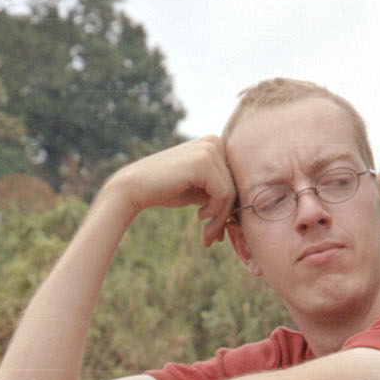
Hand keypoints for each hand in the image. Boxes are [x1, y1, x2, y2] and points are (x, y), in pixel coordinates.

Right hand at [106, 136, 239, 247]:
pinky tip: (199, 216)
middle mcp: (214, 141)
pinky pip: (223, 194)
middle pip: (236, 186)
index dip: (229, 207)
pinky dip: (215, 212)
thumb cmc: (167, 189)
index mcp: (215, 144)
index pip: (235, 179)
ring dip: (220, 218)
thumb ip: (220, 192)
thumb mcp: (200, 189)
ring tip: (206, 233)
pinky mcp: (204, 162)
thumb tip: (243, 213)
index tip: (217, 228)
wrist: (136, 187)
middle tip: (212, 237)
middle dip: (225, 216)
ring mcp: (210, 149)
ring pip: (231, 192)